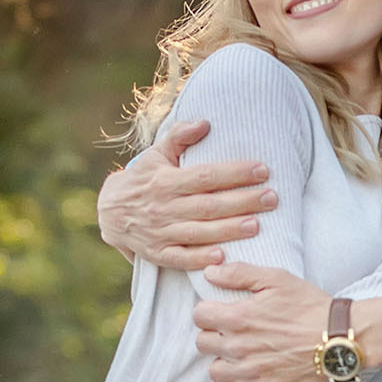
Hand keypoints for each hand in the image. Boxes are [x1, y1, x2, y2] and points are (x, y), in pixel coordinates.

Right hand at [97, 118, 278, 269]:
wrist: (109, 212)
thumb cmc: (143, 179)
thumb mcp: (156, 154)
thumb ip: (179, 136)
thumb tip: (205, 122)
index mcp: (166, 181)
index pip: (206, 176)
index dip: (234, 173)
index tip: (262, 170)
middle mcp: (164, 207)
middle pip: (209, 205)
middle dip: (242, 201)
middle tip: (272, 198)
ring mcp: (161, 232)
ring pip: (199, 232)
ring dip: (228, 230)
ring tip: (256, 225)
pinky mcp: (158, 254)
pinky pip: (180, 258)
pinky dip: (199, 259)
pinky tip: (222, 256)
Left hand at [193, 264, 330, 381]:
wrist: (339, 337)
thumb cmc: (310, 306)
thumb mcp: (277, 279)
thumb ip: (239, 273)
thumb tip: (210, 272)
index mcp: (239, 316)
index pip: (199, 316)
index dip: (208, 311)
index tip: (222, 312)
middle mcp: (239, 346)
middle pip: (202, 343)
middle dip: (214, 335)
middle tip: (232, 332)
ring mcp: (250, 371)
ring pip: (214, 371)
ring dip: (222, 362)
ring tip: (238, 355)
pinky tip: (243, 378)